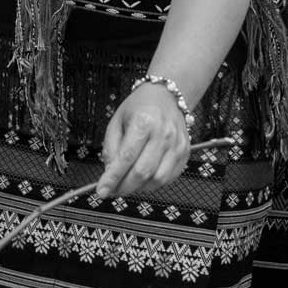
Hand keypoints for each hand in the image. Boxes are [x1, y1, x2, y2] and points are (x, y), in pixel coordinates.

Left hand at [97, 82, 190, 196]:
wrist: (167, 96)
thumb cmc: (140, 106)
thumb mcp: (117, 121)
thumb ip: (111, 148)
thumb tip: (109, 174)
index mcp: (144, 122)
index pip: (126, 157)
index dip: (113, 178)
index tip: (102, 190)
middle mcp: (163, 134)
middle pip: (142, 172)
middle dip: (124, 187)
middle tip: (113, 190)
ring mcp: (177, 145)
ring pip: (157, 180)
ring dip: (139, 187)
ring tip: (128, 182)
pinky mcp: (185, 153)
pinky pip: (168, 178)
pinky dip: (153, 184)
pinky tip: (143, 178)